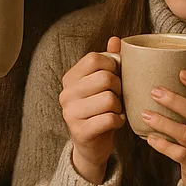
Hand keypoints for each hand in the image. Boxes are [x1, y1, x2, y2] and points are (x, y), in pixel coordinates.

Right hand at [60, 37, 125, 184]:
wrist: (92, 146)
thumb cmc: (101, 110)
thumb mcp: (105, 85)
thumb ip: (110, 61)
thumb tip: (115, 39)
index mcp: (70, 78)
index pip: (95, 59)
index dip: (113, 66)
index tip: (116, 77)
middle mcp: (66, 93)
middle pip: (105, 78)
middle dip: (120, 88)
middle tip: (118, 98)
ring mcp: (70, 113)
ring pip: (109, 99)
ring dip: (119, 106)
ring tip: (115, 111)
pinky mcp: (80, 131)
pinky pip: (109, 118)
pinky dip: (119, 121)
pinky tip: (115, 123)